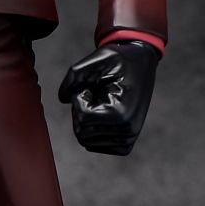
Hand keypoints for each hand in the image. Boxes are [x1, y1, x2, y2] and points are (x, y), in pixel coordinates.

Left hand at [57, 40, 159, 155]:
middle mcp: (127, 131)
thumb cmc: (118, 61)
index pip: (82, 118)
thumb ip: (74, 77)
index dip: (79, 98)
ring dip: (87, 119)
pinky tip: (102, 113)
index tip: (91, 85)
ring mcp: (127, 140)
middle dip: (81, 110)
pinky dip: (92, 130)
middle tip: (95, 93)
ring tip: (100, 102)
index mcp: (121, 114)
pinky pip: (94, 145)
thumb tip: (63, 99)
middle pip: (81, 132)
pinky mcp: (125, 144)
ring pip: (86, 140)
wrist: (141, 64)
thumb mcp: (96, 60)